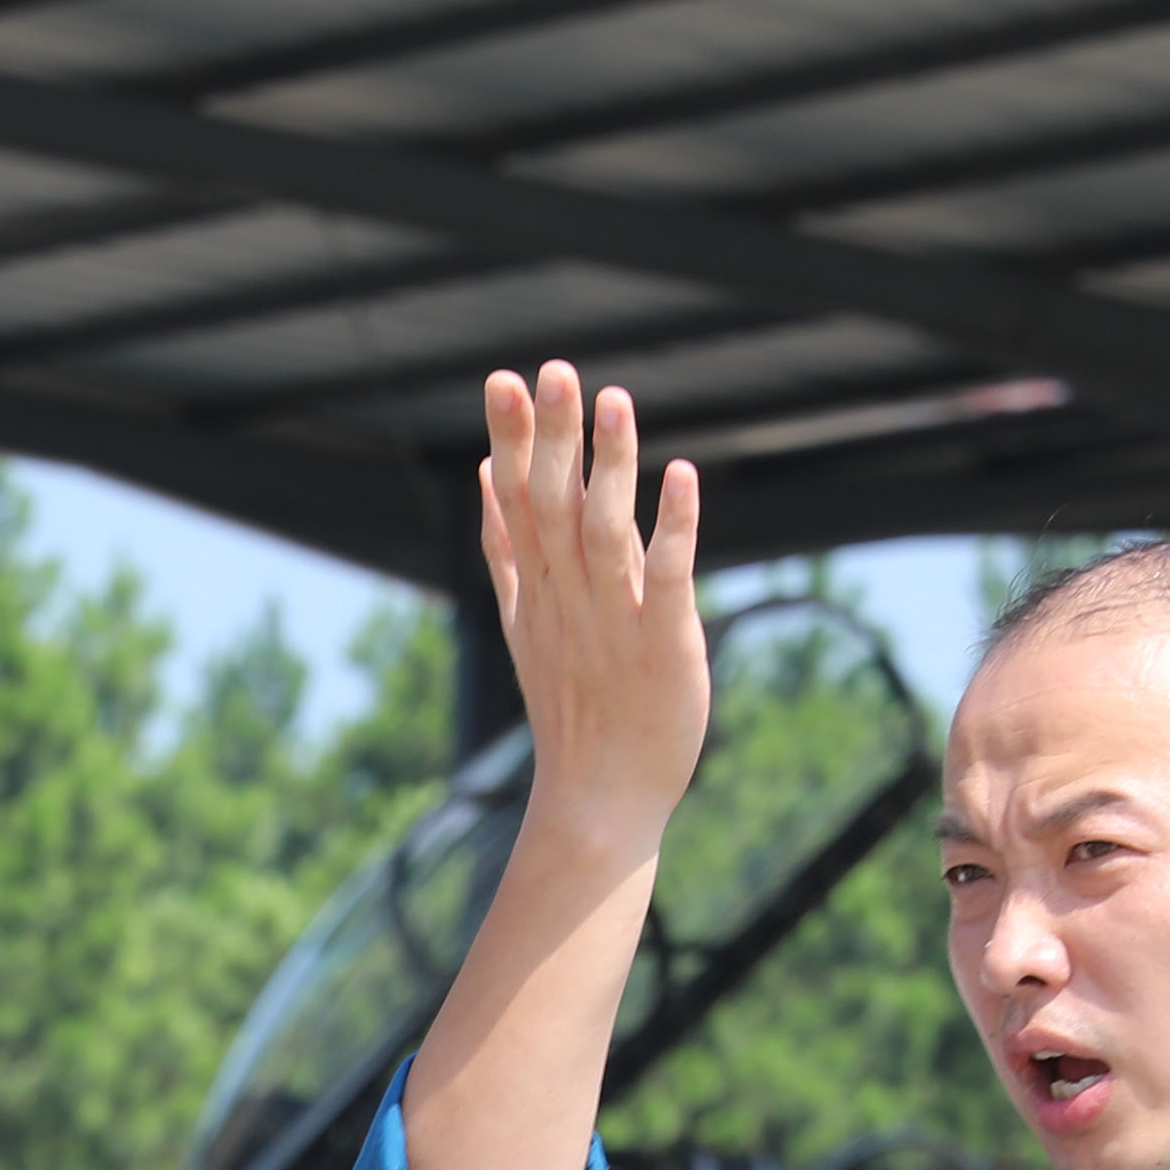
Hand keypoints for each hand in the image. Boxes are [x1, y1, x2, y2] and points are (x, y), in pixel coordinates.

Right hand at [474, 361, 711, 852]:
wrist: (600, 799)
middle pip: (554, 506)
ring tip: (614, 400)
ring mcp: (614, 620)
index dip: (512, 439)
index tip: (502, 377)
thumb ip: (507, 549)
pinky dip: (674, 527)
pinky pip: (668, 577)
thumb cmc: (573, 708)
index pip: (518, 501)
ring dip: (608, 466)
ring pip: (604, 530)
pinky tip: (681, 476)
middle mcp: (569, 597)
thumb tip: (487, 476)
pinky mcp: (664, 643)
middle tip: (551, 370)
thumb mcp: (525, 622)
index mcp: (537, 588)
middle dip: (552, 436)